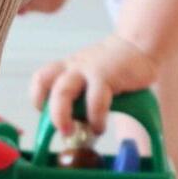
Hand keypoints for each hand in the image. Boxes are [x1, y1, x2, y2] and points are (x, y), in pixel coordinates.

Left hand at [29, 34, 158, 135]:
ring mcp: (87, 70)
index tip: (47, 117)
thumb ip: (84, 98)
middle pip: (44, 82)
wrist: (139, 46)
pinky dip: (95, 118)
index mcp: (66, 68)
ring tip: (70, 132)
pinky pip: (95, 100)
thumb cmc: (114, 69)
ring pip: (62, 91)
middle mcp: (72, 67)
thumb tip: (80, 130)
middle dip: (46, 110)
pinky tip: (100, 126)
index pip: (41, 79)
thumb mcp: (93, 78)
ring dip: (61, 116)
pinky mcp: (106, 75)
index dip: (38, 98)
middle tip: (59, 130)